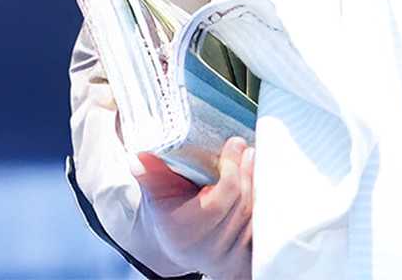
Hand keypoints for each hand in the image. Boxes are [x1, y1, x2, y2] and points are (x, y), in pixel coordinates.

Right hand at [131, 138, 255, 278]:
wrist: (180, 243)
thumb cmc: (169, 211)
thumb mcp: (156, 193)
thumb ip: (149, 174)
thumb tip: (138, 157)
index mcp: (184, 232)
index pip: (218, 201)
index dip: (231, 170)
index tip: (235, 143)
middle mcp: (207, 249)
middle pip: (240, 206)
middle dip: (247, 173)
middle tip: (247, 147)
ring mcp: (228, 257)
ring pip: (253, 216)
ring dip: (258, 185)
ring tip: (255, 158)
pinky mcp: (245, 258)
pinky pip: (262, 229)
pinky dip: (263, 203)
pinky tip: (262, 182)